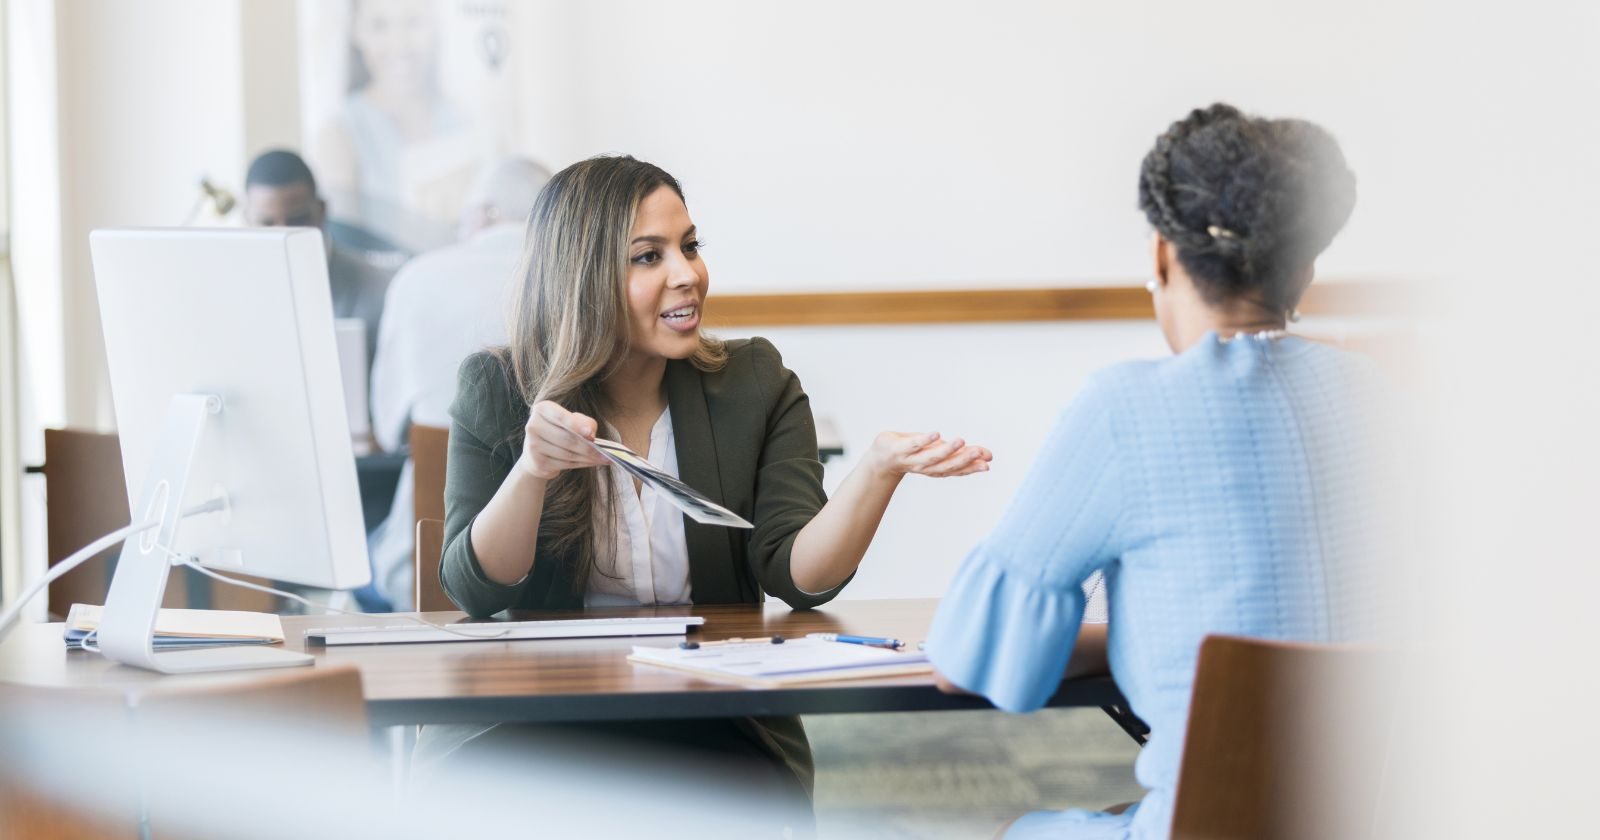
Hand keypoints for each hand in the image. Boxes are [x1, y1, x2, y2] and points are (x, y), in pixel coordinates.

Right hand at [518, 401, 609, 480]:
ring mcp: (533, 446)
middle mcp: (533, 426)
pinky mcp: (538, 463)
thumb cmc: (560, 431)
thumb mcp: (572, 420)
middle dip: (589, 447)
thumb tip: (591, 436)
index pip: (560, 417)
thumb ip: (584, 422)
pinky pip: (565, 464)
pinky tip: (592, 462)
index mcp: (542, 409)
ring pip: (567, 454)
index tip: (591, 435)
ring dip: (588, 457)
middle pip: (567, 439)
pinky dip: (582, 464)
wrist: (537, 454)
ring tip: (603, 458)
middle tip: (606, 453)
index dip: (576, 426)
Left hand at [867, 431, 991, 478]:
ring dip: (947, 451)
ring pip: (931, 458)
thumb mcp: (937, 451)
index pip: (956, 469)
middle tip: (980, 453)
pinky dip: (924, 440)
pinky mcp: (898, 448)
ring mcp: (910, 459)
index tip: (988, 462)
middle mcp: (924, 467)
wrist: (879, 459)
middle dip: (964, 460)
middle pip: (946, 466)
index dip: (972, 467)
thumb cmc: (912, 452)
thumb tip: (989, 455)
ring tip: (961, 441)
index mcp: (935, 468)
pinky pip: (913, 445)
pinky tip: (936, 434)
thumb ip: (960, 453)